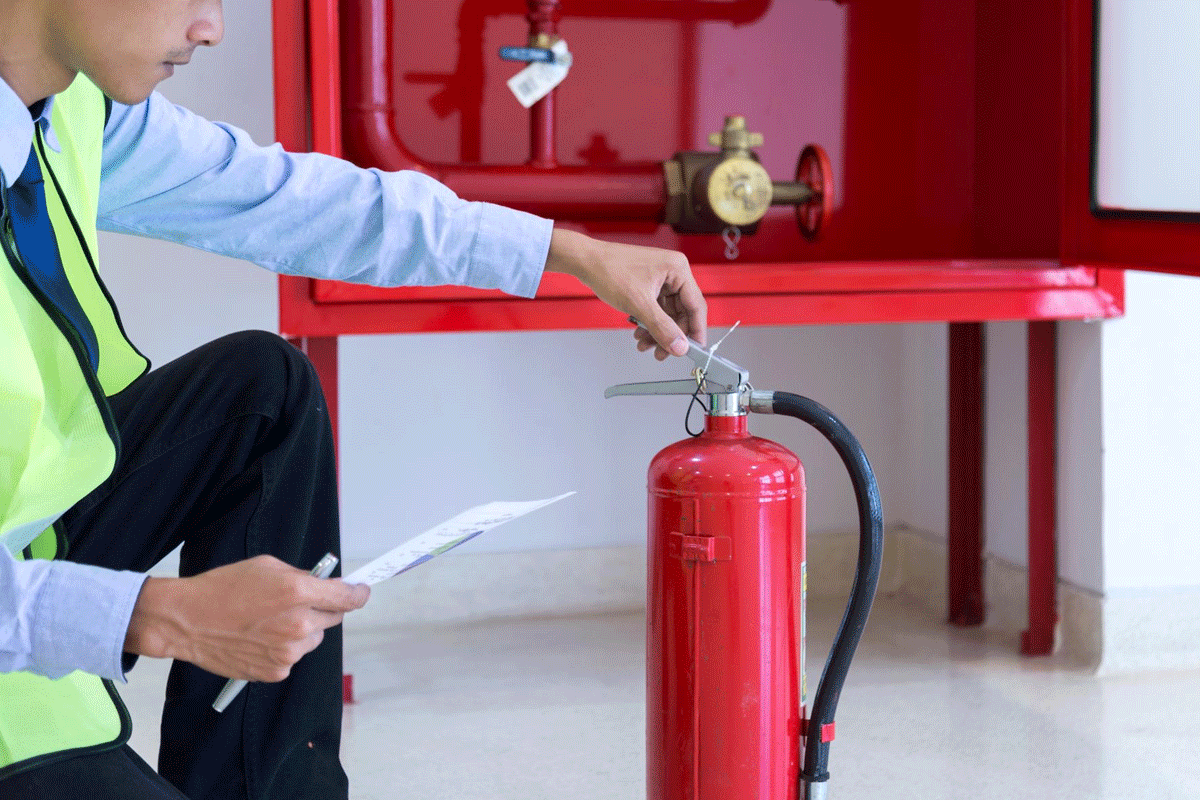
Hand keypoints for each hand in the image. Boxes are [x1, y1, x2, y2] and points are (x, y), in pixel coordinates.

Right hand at [124, 555, 369, 681]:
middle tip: (298, 604)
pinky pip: (293, 656)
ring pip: (313, 639)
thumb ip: (302, 577)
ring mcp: (288, 652)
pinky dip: (284, 648)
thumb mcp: (267, 567)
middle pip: (334, 618)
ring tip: (268, 622)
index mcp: (299, 592)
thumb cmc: (223, 588)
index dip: (358, 593)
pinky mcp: (276, 671)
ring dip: (302, 630)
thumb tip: (325, 584)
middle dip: (323, 609)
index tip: (361, 591)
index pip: (348, 598)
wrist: (187, 621)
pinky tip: (259, 638)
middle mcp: (299, 624)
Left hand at [544, 228, 706, 359]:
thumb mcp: (639, 304)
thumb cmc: (609, 270)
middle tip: (661, 353)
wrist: (585, 261)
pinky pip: (656, 309)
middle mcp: (673, 272)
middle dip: (670, 334)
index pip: (696, 306)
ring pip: (667, 313)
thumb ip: (662, 328)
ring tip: (644, 345)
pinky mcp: (649, 284)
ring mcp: (661, 278)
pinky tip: (639, 333)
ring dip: (657, 331)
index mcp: (678, 270)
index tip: (694, 351)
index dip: (696, 331)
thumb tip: (680, 347)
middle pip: (682, 312)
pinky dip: (649, 323)